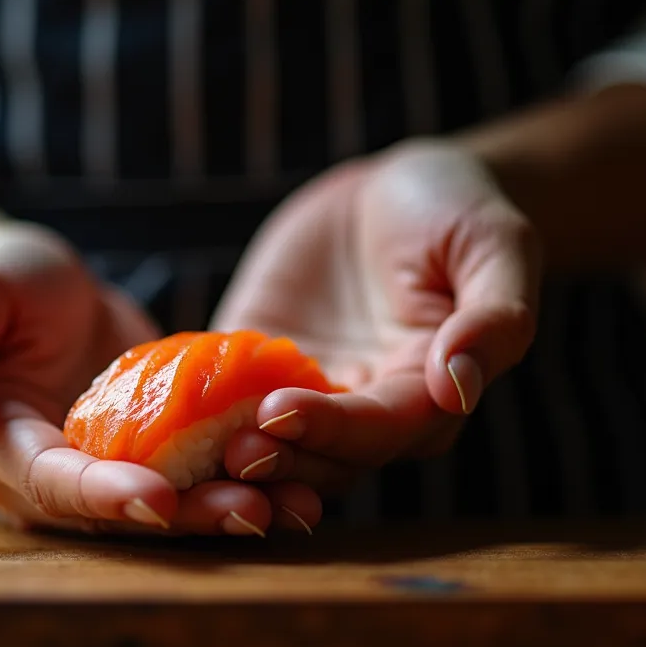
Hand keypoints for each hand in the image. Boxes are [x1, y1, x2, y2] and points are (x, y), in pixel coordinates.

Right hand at [0, 224, 322, 535]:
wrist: (38, 285)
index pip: (51, 483)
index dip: (103, 495)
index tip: (158, 496)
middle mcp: (48, 479)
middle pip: (118, 512)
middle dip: (187, 515)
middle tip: (255, 510)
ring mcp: (100, 473)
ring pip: (165, 504)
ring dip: (227, 508)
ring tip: (296, 503)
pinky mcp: (146, 456)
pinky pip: (194, 473)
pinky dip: (242, 477)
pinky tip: (304, 474)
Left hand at [212, 139, 542, 478]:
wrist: (395, 189)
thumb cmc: (457, 212)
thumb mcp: (495, 247)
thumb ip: (493, 318)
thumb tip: (457, 385)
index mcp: (427, 396)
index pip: (380, 428)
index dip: (332, 427)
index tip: (282, 412)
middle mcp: (363, 411)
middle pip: (321, 456)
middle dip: (277, 457)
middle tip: (230, 450)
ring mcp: (304, 393)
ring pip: (267, 444)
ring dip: (229, 455)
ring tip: (190, 448)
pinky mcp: (253, 367)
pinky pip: (216, 396)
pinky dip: (186, 409)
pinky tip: (150, 409)